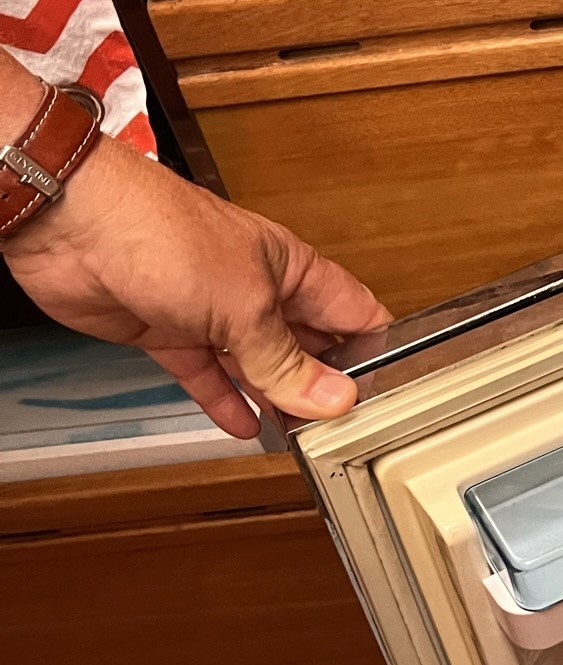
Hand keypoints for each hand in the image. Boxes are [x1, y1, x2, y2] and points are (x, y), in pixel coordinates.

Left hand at [2, 133, 390, 438]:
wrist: (74, 226)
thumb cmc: (161, 232)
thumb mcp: (245, 306)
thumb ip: (286, 360)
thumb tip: (332, 398)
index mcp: (290, 269)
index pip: (352, 311)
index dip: (375, 349)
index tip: (387, 392)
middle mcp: (256, 289)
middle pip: (306, 344)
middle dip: (324, 384)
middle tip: (342, 428)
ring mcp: (212, 311)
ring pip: (258, 365)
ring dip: (277, 399)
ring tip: (300, 437)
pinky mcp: (169, 331)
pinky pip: (207, 374)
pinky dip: (225, 400)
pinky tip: (245, 426)